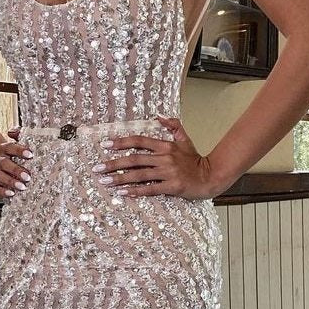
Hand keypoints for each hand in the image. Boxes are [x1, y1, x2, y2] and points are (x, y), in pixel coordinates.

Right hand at [0, 127, 32, 199]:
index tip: (30, 155)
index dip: (19, 150)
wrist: (2, 159)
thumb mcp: (20, 141)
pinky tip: (11, 193)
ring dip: (10, 181)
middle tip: (27, 176)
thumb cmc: (16, 152)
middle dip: (16, 170)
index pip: (10, 147)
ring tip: (22, 186)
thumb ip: (19, 134)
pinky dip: (2, 191)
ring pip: (0, 176)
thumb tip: (13, 131)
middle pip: (5, 163)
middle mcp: (0, 160)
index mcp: (6, 148)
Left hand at [91, 115, 218, 199]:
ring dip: (119, 178)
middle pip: (134, 159)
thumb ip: (173, 126)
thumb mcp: (185, 140)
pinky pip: (150, 188)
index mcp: (165, 146)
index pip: (139, 141)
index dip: (121, 142)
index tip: (106, 145)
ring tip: (105, 182)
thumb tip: (159, 116)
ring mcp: (168, 172)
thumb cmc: (196, 159)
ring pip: (139, 175)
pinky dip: (135, 191)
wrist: (210, 176)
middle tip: (98, 168)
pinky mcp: (172, 186)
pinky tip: (122, 192)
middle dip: (113, 163)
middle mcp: (165, 158)